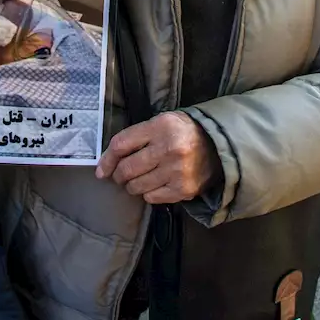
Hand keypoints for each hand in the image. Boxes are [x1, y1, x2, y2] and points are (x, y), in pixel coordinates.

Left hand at [96, 111, 221, 204]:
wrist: (218, 145)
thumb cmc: (184, 132)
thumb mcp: (162, 122)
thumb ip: (137, 136)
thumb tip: (109, 161)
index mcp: (160, 127)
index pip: (121, 145)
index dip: (107, 159)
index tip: (102, 170)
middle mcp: (168, 149)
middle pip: (127, 169)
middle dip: (119, 175)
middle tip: (120, 176)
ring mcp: (176, 171)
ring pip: (137, 186)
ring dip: (132, 186)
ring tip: (138, 180)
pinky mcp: (183, 190)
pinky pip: (152, 198)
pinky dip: (148, 194)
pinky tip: (154, 185)